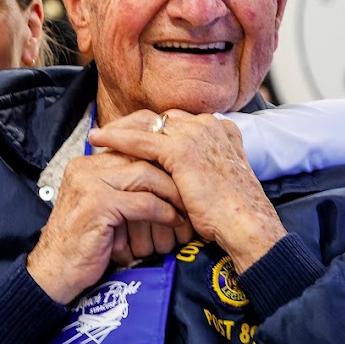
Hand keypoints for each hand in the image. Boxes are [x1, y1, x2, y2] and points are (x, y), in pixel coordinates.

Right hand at [27, 151, 192, 303]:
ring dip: (172, 193)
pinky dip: (164, 212)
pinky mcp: (97, 204)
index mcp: (87, 164)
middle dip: (173, 174)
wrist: (54, 273)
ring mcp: (89, 183)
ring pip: (145, 175)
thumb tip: (164, 180)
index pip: (133, 148)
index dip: (162, 160)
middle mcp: (86, 167)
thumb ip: (123, 190)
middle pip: (142, 157)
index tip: (185, 175)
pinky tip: (175, 222)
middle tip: (194, 192)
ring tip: (188, 209)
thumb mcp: (103, 210)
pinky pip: (142, 202)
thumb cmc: (82, 245)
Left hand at [89, 110, 286, 272]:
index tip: (133, 134)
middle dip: (133, 124)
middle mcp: (209, 125)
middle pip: (161, 117)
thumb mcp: (219, 181)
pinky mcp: (181, 150)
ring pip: (147, 124)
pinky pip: (140, 140)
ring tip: (98, 135)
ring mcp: (196, 134)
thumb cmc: (234, 215)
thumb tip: (183, 176)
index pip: (177, 121)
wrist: (247, 225)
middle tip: (109, 132)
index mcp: (220, 130)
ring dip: (120, 128)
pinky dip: (116, 138)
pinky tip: (98, 139)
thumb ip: (203, 169)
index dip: (152, 128)